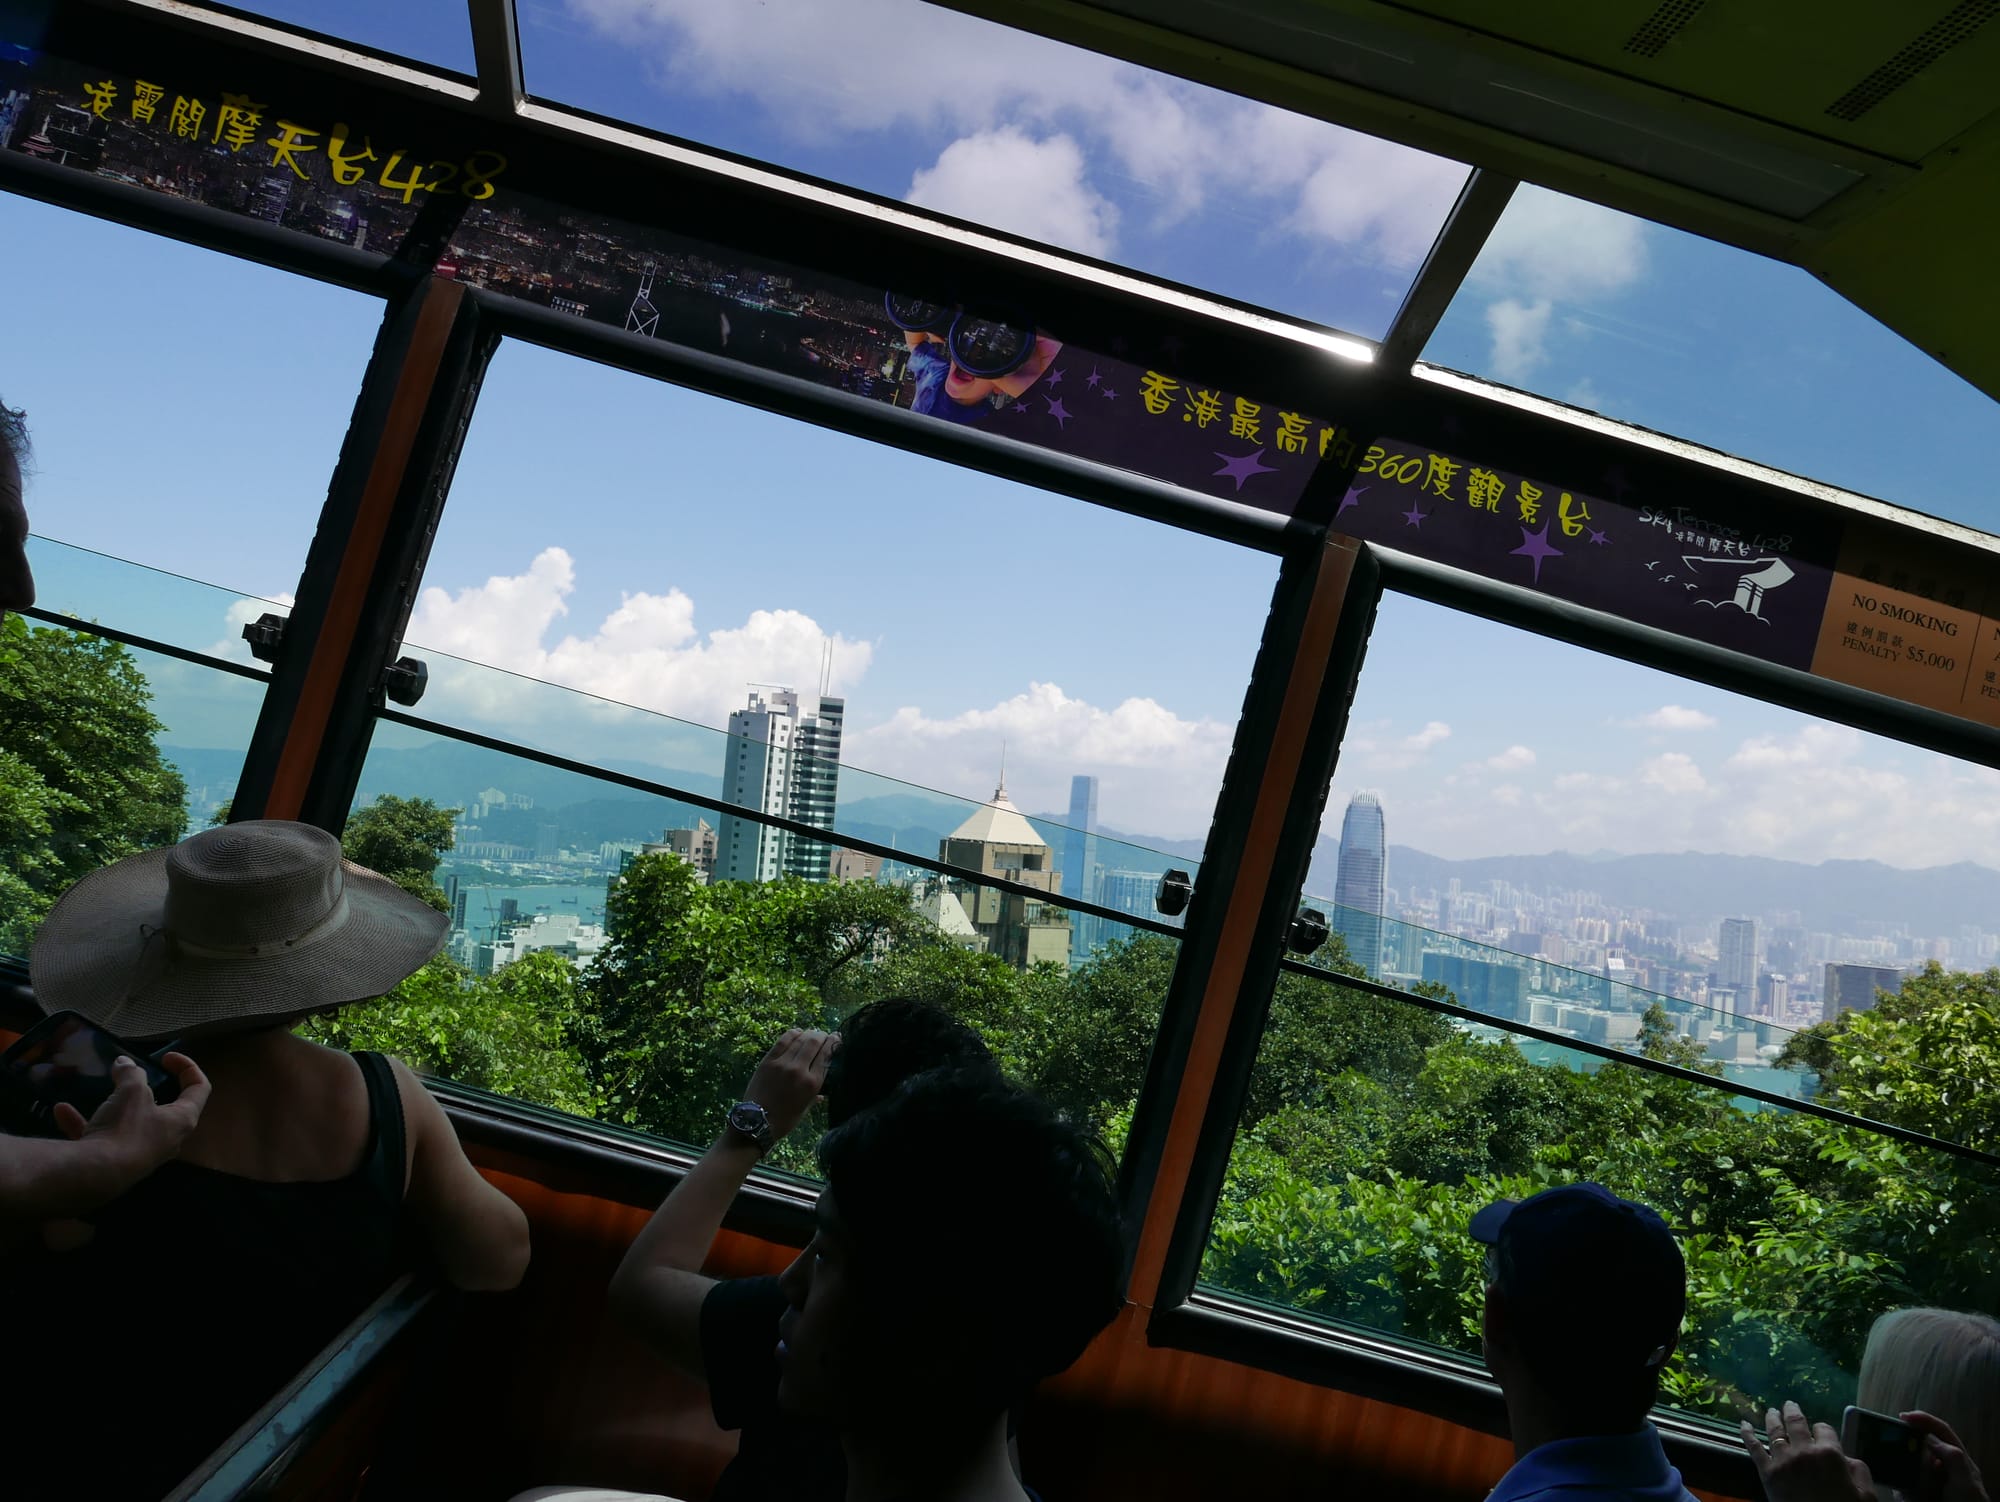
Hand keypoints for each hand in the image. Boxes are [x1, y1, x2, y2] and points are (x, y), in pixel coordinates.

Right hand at [54, 1053, 210, 1191]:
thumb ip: (131, 1073)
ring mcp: (140, 1155)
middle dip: (146, 1091)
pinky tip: (62, 1112)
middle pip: (164, 1109)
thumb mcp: (131, 1091)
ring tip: (96, 1091)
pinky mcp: (114, 1165)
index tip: (165, 1056)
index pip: (199, 1089)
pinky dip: (84, 1124)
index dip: (188, 1068)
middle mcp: (166, 1140)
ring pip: (128, 1123)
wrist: (94, 1176)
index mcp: (182, 1120)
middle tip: (132, 1078)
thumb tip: (125, 1063)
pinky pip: (101, 1139)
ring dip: (109, 1106)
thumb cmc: (125, 1129)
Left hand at [740, 1029, 837, 1144]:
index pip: (826, 1055)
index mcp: (812, 1083)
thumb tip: (824, 1093)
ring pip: (800, 1039)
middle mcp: (800, 1069)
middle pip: (814, 1043)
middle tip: (824, 1035)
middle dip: (822, 1035)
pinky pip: (783, 1041)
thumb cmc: (785, 1120)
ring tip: (812, 1033)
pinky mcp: (768, 1060)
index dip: (833, 1042)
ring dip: (809, 1033)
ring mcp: (783, 1063)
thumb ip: (815, 1096)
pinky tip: (797, 1032)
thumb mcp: (805, 1109)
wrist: (757, 1121)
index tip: (837, 1037)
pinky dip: (792, 1034)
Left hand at [1742, 1401, 1874, 1501]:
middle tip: (1789, 1404)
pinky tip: (1743, 1424)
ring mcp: (1783, 1461)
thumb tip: (1846, 1457)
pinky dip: (1747, 1434)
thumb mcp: (1867, 1495)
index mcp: (1830, 1454)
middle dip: (1793, 1411)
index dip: (1823, 1430)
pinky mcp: (1767, 1473)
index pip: (1824, 1429)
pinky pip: (1754, 1448)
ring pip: (1774, 1430)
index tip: (1822, 1433)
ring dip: (1772, 1417)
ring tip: (1772, 1411)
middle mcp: (1804, 1452)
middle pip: (1796, 1423)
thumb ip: (1859, 1470)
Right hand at [1901, 1412, 1988, 1501]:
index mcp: (1957, 1460)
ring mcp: (1928, 1480)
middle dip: (1910, 1447)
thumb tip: (1929, 1438)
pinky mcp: (1915, 1492)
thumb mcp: (1967, 1483)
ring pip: (1908, 1462)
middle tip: (1899, 1449)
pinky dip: (1900, 1486)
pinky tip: (1906, 1492)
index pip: (1940, 1431)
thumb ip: (1953, 1457)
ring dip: (1907, 1468)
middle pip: (1920, 1444)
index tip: (1903, 1417)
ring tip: (1917, 1485)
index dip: (1923, 1420)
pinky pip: (1902, 1482)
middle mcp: (1942, 1467)